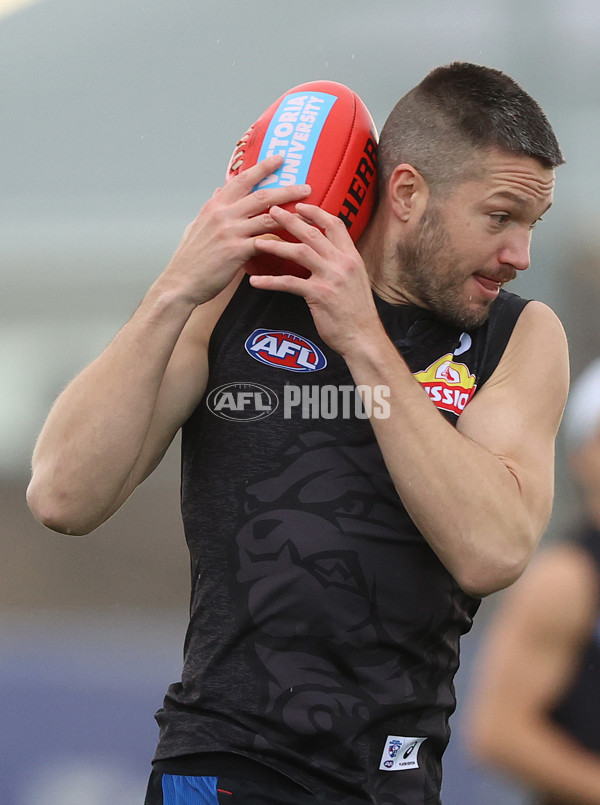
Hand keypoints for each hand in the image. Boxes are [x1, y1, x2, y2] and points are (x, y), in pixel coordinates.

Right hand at [160, 155, 311, 305]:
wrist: (181, 282)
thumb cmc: (190, 259)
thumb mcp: (196, 226)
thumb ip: (211, 208)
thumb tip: (218, 191)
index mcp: (214, 206)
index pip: (241, 179)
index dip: (263, 168)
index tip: (280, 159)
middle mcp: (223, 214)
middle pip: (261, 195)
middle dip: (287, 189)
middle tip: (306, 187)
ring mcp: (230, 232)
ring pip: (268, 217)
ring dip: (291, 215)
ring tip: (309, 214)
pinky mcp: (236, 251)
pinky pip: (266, 243)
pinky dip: (282, 242)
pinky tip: (296, 242)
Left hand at [249, 203, 384, 355]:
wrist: (363, 337)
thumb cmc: (357, 312)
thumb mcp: (356, 280)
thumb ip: (341, 264)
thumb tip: (324, 253)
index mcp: (352, 257)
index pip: (335, 225)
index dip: (316, 213)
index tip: (300, 206)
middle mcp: (343, 263)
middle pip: (313, 233)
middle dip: (290, 220)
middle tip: (271, 211)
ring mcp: (331, 278)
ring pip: (300, 252)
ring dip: (276, 245)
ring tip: (258, 242)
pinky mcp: (319, 296)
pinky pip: (289, 283)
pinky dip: (270, 281)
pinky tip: (255, 281)